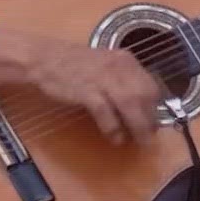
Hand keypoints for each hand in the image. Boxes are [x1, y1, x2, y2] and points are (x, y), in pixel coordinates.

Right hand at [0, 30, 164, 144]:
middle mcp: (118, 66)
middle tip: (150, 137)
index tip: (155, 121)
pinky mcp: (87, 91)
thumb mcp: (104, 66)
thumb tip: (140, 105)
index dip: (156, 106)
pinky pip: (106, 113)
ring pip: (130, 104)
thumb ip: (122, 81)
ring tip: (139, 141)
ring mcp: (103, 78)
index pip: (151, 85)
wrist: (43, 59)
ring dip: (138, 127)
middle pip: (145, 96)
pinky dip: (113, 128)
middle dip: (150, 120)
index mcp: (125, 60)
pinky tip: (115, 138)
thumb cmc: (73, 64)